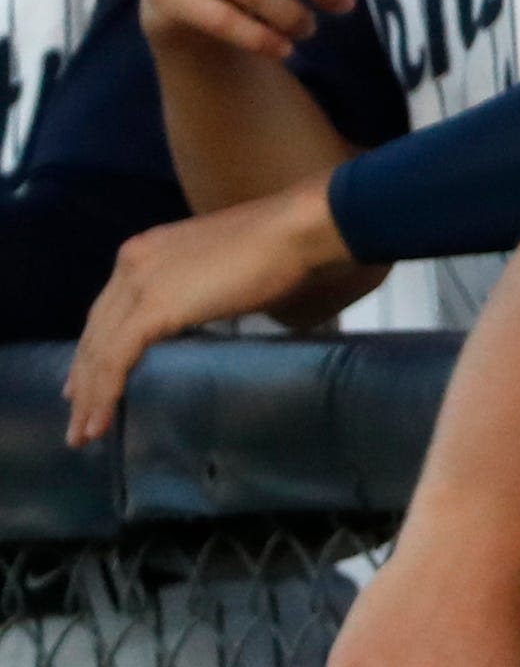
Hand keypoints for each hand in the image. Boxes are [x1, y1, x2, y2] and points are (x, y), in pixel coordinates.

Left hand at [67, 179, 367, 445]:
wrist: (294, 231)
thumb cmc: (279, 248)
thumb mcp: (221, 268)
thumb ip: (201, 289)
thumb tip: (209, 311)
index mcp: (146, 250)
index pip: (109, 308)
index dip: (95, 347)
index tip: (87, 380)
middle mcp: (131, 264)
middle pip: (96, 331)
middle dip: (84, 377)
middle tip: (78, 417)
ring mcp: (138, 284)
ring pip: (99, 350)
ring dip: (89, 396)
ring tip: (84, 434)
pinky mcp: (152, 309)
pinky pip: (116, 359)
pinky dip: (105, 393)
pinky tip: (102, 421)